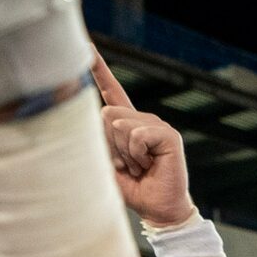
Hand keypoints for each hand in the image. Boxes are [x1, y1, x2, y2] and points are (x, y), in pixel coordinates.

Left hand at [87, 55, 195, 228]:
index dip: (99, 70)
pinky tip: (150, 165)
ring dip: (125, 153)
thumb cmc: (133, 189)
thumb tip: (100, 114)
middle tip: (128, 165)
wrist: (159, 209)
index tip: (88, 47)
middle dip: (110, 144)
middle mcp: (142, 119)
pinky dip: (138, 154)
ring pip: (120, 125)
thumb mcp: (105, 165)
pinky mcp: (168, 135)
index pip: (111, 91)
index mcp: (126, 124)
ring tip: (140, 167)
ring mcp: (157, 125)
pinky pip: (138, 135)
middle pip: (106, 114)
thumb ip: (95, 142)